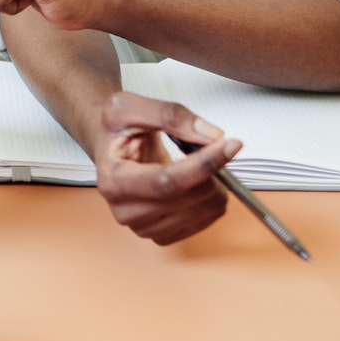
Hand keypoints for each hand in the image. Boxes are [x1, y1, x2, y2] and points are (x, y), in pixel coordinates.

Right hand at [93, 93, 241, 244]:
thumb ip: (170, 115)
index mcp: (113, 181)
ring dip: (214, 185)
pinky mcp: (162, 235)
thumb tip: (211, 136)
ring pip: (200, 212)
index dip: (203, 163)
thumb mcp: (130, 105)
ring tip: (202, 164)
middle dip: (213, 171)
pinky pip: (203, 223)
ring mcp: (143, 227)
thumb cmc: (115, 130)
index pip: (167, 181)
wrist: (109, 147)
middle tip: (217, 147)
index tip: (229, 145)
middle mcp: (125, 210)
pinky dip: (211, 201)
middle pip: (187, 198)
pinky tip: (201, 182)